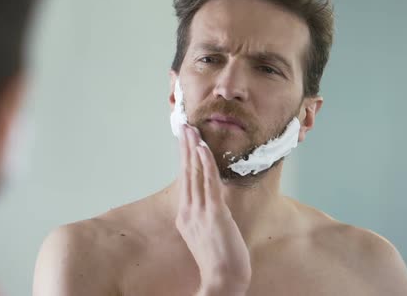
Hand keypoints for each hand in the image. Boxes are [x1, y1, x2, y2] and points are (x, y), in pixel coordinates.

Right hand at [175, 125, 251, 295]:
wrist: (223, 281)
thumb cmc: (219, 262)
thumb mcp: (206, 236)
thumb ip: (205, 217)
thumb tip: (211, 204)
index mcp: (186, 216)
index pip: (186, 180)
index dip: (186, 157)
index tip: (187, 140)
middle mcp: (188, 211)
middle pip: (186, 171)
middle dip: (184, 147)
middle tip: (184, 126)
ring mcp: (199, 211)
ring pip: (194, 173)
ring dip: (192, 148)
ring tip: (191, 129)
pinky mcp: (214, 213)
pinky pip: (208, 182)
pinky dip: (204, 162)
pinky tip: (202, 147)